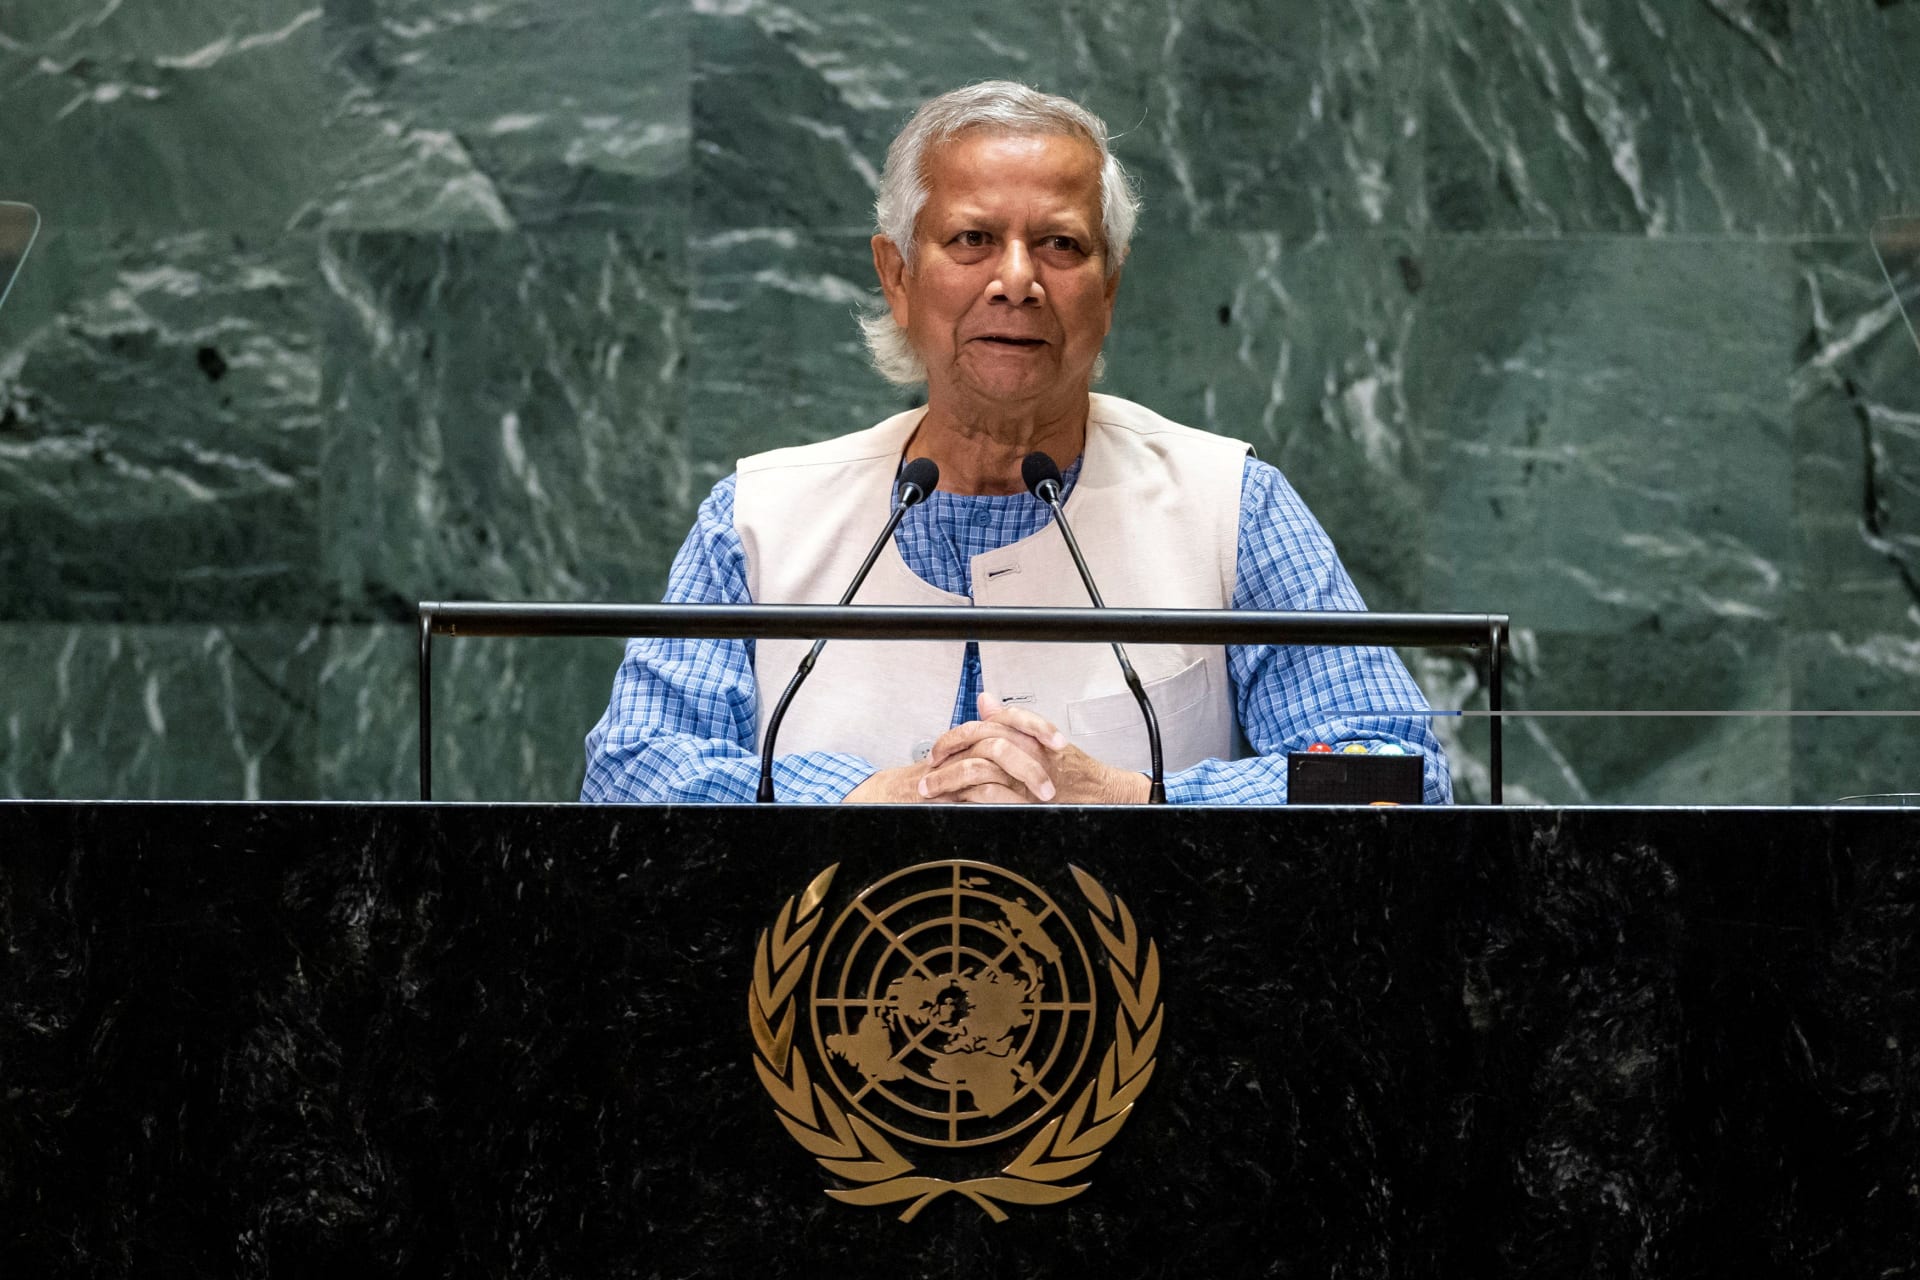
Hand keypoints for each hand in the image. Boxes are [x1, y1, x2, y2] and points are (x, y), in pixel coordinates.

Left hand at [924, 694, 1150, 805]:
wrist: (1099, 794)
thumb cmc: (1071, 769)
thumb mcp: (1040, 738)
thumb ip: (1009, 721)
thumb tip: (985, 699)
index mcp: (1024, 732)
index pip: (981, 724)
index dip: (954, 736)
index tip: (938, 750)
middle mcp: (1024, 747)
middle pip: (975, 741)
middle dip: (946, 754)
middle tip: (928, 769)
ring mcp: (1024, 772)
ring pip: (977, 767)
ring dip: (949, 779)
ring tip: (931, 790)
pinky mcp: (1025, 796)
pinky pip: (990, 794)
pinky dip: (970, 798)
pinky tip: (956, 802)